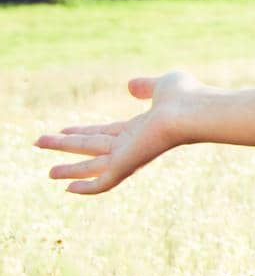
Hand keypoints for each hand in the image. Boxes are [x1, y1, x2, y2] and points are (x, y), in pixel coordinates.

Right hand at [34, 70, 208, 194]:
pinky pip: (103, 182)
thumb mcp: (162, 85)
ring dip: (69, 168)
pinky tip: (69, 190)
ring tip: (48, 173)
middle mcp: (132, 144)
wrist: (194, 111)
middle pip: (92, 147)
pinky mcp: (127, 165)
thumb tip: (130, 85)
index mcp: (140, 128)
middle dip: (66, 145)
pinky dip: (87, 188)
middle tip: (40, 142)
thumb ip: (145, 86)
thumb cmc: (186, 97)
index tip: (65, 129)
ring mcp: (129, 156)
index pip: (106, 131)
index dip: (84, 130)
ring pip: (91, 165)